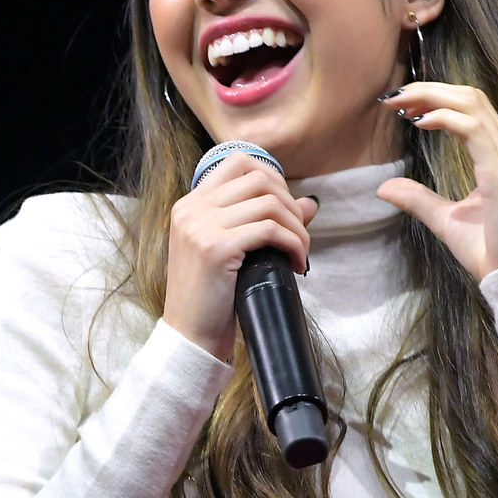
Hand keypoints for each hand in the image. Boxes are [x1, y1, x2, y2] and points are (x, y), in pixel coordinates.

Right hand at [162, 153, 316, 359]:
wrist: (189, 335)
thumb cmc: (210, 298)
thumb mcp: (232, 251)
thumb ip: (263, 221)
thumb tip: (309, 203)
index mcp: (190, 205)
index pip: (237, 161)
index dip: (272, 176)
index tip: (285, 208)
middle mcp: (192, 209)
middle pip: (259, 179)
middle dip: (290, 204)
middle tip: (298, 235)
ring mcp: (201, 227)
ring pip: (270, 203)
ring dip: (297, 228)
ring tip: (300, 253)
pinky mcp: (217, 248)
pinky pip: (271, 230)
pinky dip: (293, 244)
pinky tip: (296, 264)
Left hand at [372, 82, 497, 281]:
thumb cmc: (491, 251)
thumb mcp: (445, 220)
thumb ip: (419, 199)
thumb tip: (384, 187)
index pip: (471, 109)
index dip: (436, 98)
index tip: (401, 105)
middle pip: (471, 97)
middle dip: (430, 89)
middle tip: (393, 97)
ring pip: (473, 105)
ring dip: (432, 97)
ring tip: (400, 103)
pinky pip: (473, 130)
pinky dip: (444, 118)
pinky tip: (419, 122)